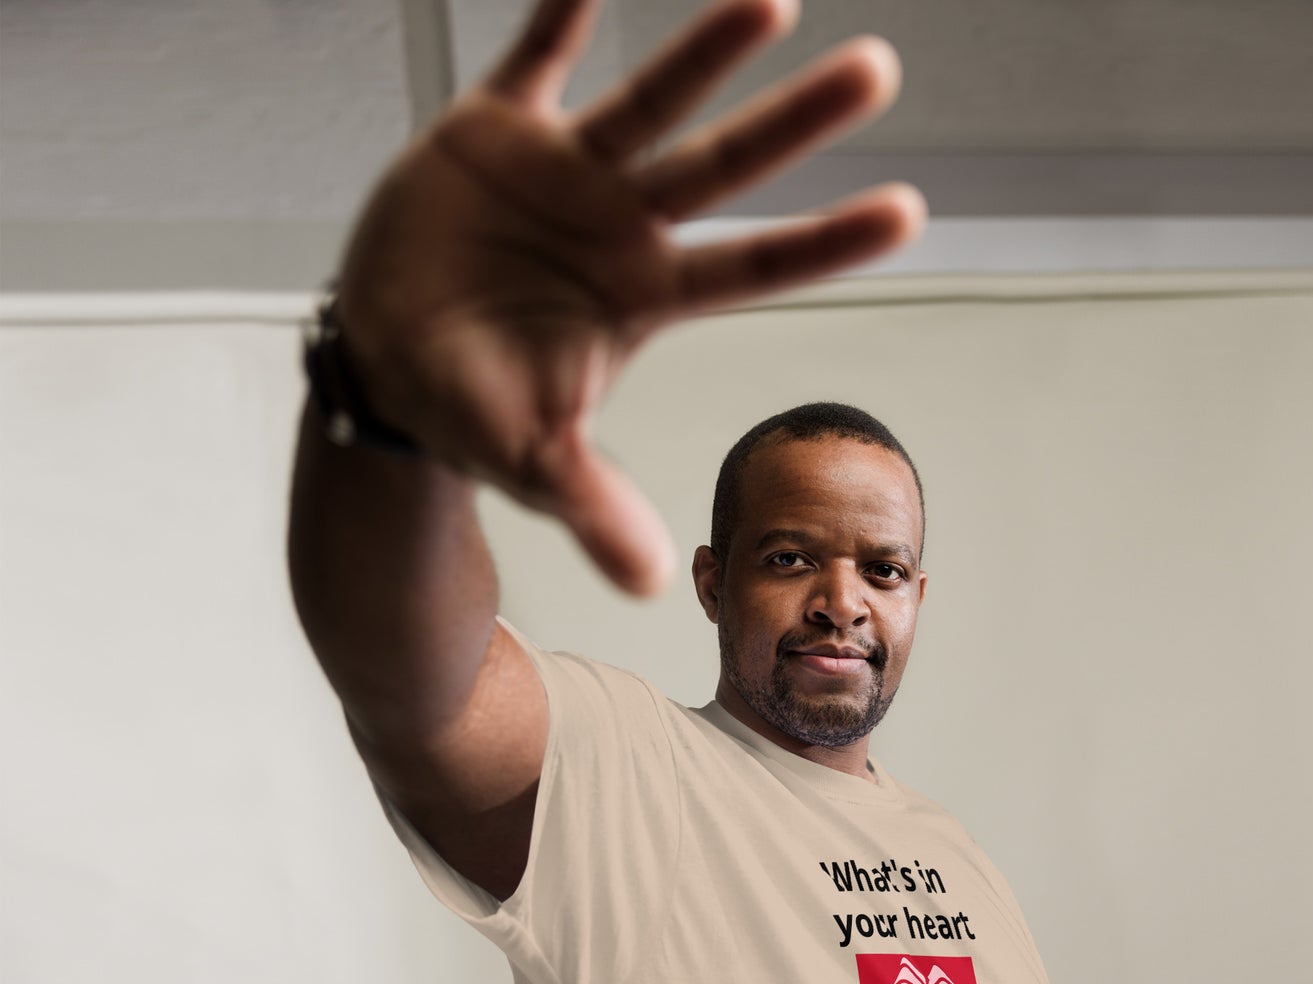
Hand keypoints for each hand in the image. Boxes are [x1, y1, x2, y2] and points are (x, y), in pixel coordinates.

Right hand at [332, 0, 926, 595]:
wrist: (388, 361)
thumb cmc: (473, 410)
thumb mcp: (533, 463)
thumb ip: (594, 506)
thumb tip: (650, 583)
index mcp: (644, 297)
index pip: (753, 268)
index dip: (825, 243)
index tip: (909, 213)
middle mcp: (620, 226)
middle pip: (723, 168)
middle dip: (795, 123)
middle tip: (879, 73)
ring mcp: (563, 173)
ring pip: (649, 100)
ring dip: (705, 51)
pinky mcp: (493, 131)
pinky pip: (534, 56)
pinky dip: (562, 11)